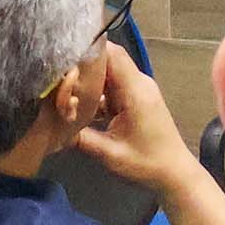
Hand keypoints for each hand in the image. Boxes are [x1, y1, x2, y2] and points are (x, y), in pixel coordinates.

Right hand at [63, 45, 196, 190]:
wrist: (174, 173)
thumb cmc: (146, 163)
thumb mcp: (109, 153)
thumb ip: (79, 138)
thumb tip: (50, 127)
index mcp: (135, 90)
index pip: (112, 54)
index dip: (87, 50)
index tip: (61, 57)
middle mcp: (138, 84)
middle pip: (108, 61)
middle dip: (81, 67)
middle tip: (55, 77)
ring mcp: (138, 91)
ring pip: (108, 74)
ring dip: (87, 81)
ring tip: (61, 90)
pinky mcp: (135, 100)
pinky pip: (112, 87)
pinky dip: (95, 93)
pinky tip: (77, 106)